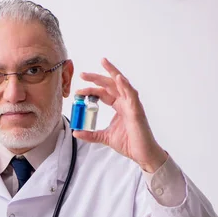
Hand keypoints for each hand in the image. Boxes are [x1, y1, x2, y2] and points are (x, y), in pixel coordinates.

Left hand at [72, 58, 167, 172]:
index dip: (91, 90)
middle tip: (83, 74)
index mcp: (119, 107)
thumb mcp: (104, 137)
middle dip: (97, 78)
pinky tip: (118, 78)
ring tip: (103, 63)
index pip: (103, 93)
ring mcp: (132, 105)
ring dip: (112, 73)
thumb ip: (91, 134)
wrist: (141, 154)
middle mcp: (125, 103)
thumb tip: (76, 132)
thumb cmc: (129, 143)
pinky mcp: (137, 111)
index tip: (78, 91)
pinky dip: (125, 85)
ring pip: (122, 84)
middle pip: (110, 85)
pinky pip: (132, 95)